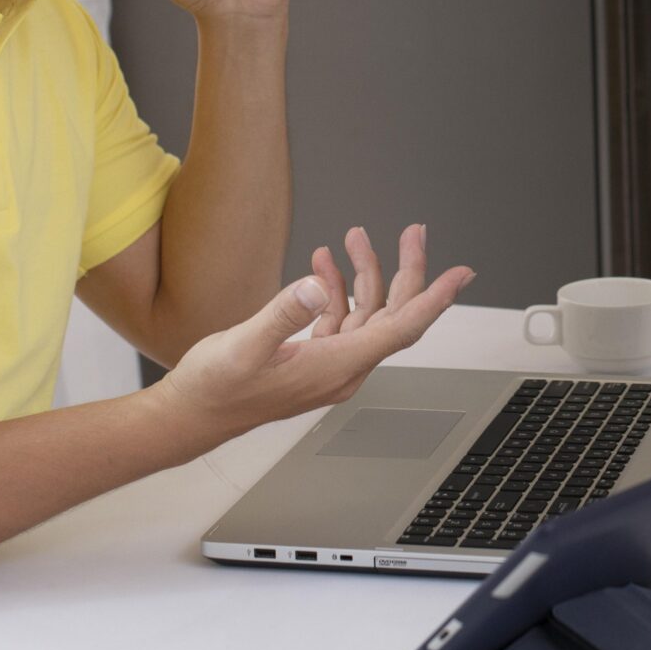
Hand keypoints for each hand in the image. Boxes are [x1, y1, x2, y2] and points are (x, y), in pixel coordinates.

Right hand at [154, 224, 475, 451]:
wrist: (189, 417)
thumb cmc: (215, 391)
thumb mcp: (245, 345)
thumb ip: (284, 313)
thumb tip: (318, 287)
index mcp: (338, 367)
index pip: (403, 327)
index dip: (434, 297)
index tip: (461, 273)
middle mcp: (342, 369)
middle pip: (393, 314)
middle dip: (405, 270)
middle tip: (413, 231)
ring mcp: (328, 365)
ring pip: (366, 314)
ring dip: (364, 274)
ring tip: (354, 237)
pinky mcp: (312, 360)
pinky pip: (340, 321)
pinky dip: (337, 291)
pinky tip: (322, 267)